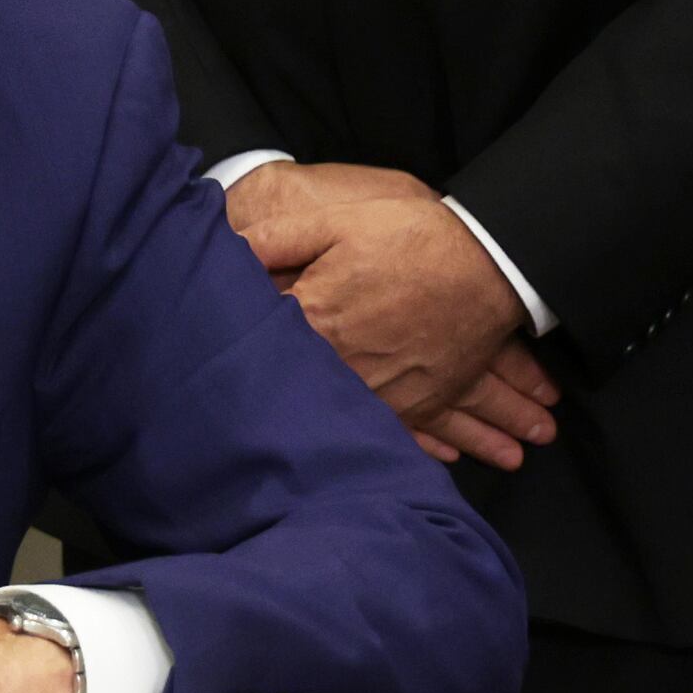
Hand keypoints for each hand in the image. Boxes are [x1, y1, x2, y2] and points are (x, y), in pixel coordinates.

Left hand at [225, 161, 546, 465]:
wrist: (491, 260)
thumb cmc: (414, 237)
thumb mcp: (338, 220)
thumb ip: (277, 238)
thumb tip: (226, 250)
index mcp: (315, 320)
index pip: (257, 343)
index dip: (230, 351)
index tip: (201, 368)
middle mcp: (345, 366)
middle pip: (293, 392)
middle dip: (257, 408)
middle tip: (220, 436)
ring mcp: (384, 391)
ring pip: (345, 424)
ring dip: (318, 444)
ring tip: (280, 472)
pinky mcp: (419, 401)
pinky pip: (396, 436)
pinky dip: (376, 453)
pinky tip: (357, 466)